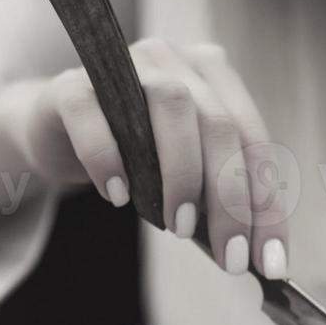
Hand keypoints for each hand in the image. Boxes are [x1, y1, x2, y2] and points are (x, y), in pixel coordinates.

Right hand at [2, 38, 290, 277]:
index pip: (253, 141)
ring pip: (171, 106)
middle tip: (230, 259)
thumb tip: (254, 258)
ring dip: (182, 176)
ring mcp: (124, 65)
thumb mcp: (182, 179)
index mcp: (213, 77)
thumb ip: (215, 202)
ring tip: (176, 228)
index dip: (266, 205)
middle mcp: (174, 61)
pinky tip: (118, 197)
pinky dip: (109, 159)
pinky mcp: (71, 87)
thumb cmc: (131, 159)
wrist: (55, 136)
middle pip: (219, 125)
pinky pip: (94, 116)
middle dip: (230, 201)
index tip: (270, 263)